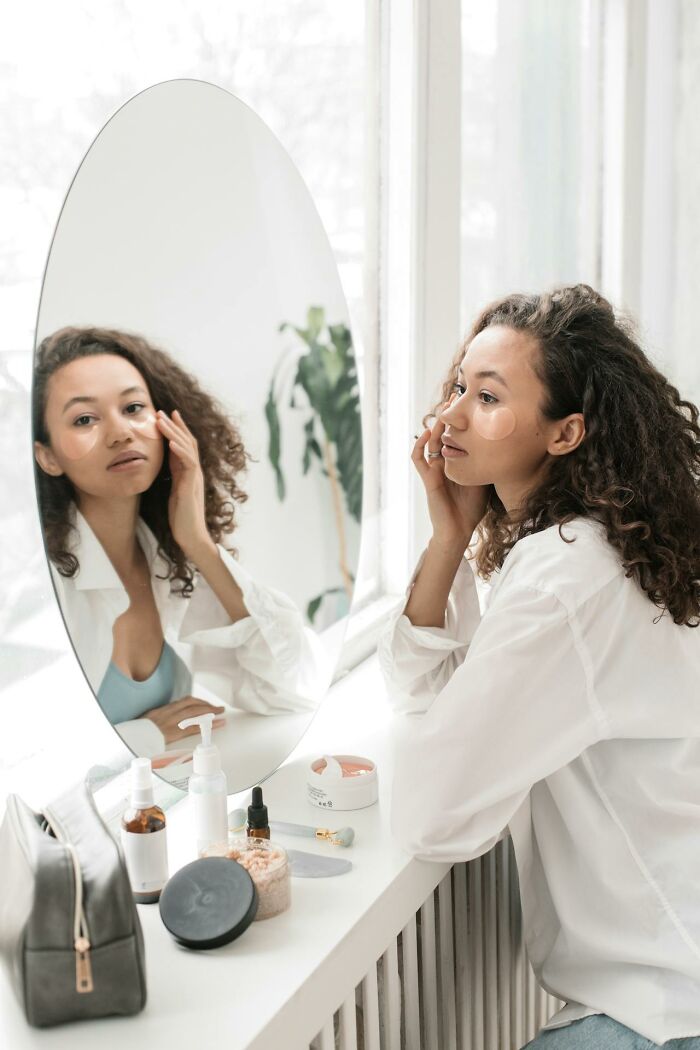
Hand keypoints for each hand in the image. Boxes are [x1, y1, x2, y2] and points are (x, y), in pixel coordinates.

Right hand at [143, 696, 225, 744]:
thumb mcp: (147, 720)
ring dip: (211, 713)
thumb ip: (157, 718)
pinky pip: (195, 727)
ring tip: (221, 714)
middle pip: (194, 705)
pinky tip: (216, 725)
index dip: (198, 701)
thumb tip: (162, 720)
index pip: (185, 701)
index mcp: (164, 709)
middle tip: (218, 708)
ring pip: (196, 713)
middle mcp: (170, 712)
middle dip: (207, 706)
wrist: (132, 737)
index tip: (205, 704)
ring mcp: (173, 721)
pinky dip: (207, 725)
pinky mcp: (175, 732)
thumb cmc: (137, 732)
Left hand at [156, 409, 213, 558]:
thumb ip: (174, 476)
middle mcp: (195, 472)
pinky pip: (188, 464)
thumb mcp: (174, 491)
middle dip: (175, 425)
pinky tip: (170, 442)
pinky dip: (179, 451)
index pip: (185, 446)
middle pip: (187, 442)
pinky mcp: (191, 486)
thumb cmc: (182, 517)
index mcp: (189, 472)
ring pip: (187, 449)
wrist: (191, 536)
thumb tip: (167, 463)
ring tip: (161, 420)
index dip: (177, 430)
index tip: (166, 415)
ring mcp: (195, 478)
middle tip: (162, 411)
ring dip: (174, 433)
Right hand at [412, 395, 489, 548]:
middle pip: (442, 434)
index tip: (469, 403)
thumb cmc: (472, 508)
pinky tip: (427, 434)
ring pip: (431, 443)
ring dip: (436, 426)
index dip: (460, 420)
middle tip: (454, 398)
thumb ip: (489, 462)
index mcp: (456, 461)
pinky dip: (420, 446)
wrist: (460, 530)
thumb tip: (509, 444)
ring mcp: (434, 470)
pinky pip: (419, 459)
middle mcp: (443, 463)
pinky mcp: (428, 479)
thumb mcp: (485, 477)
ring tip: (443, 411)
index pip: (456, 435)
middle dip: (447, 416)